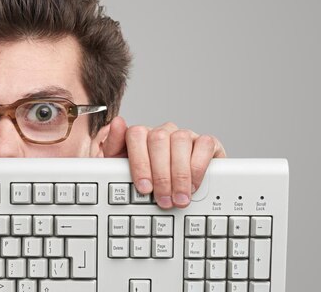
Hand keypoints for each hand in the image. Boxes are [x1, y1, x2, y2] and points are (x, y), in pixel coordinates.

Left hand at [102, 117, 225, 208]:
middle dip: (160, 174)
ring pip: (180, 140)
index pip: (136, 135)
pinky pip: (204, 144)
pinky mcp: (206, 142)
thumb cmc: (147, 179)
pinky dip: (198, 167)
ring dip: (180, 173)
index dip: (140, 162)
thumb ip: (114, 147)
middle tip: (163, 199)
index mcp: (141, 135)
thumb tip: (118, 122)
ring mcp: (184, 135)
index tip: (144, 188)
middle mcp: (162, 132)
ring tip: (179, 197)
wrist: (176, 189)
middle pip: (158, 139)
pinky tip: (193, 185)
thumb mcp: (121, 169)